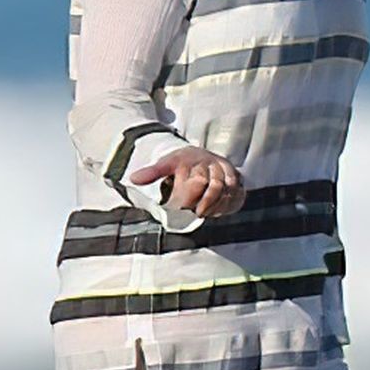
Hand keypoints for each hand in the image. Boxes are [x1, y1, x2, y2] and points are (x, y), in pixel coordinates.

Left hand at [130, 146, 245, 219]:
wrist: (203, 155)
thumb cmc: (182, 163)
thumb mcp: (166, 164)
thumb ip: (152, 172)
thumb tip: (133, 179)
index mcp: (192, 158)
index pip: (196, 180)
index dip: (189, 198)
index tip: (180, 208)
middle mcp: (211, 162)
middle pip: (215, 186)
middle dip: (206, 202)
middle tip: (196, 214)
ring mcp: (225, 169)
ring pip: (227, 190)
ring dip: (217, 205)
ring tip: (204, 214)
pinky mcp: (236, 177)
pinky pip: (237, 193)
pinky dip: (228, 204)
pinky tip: (218, 212)